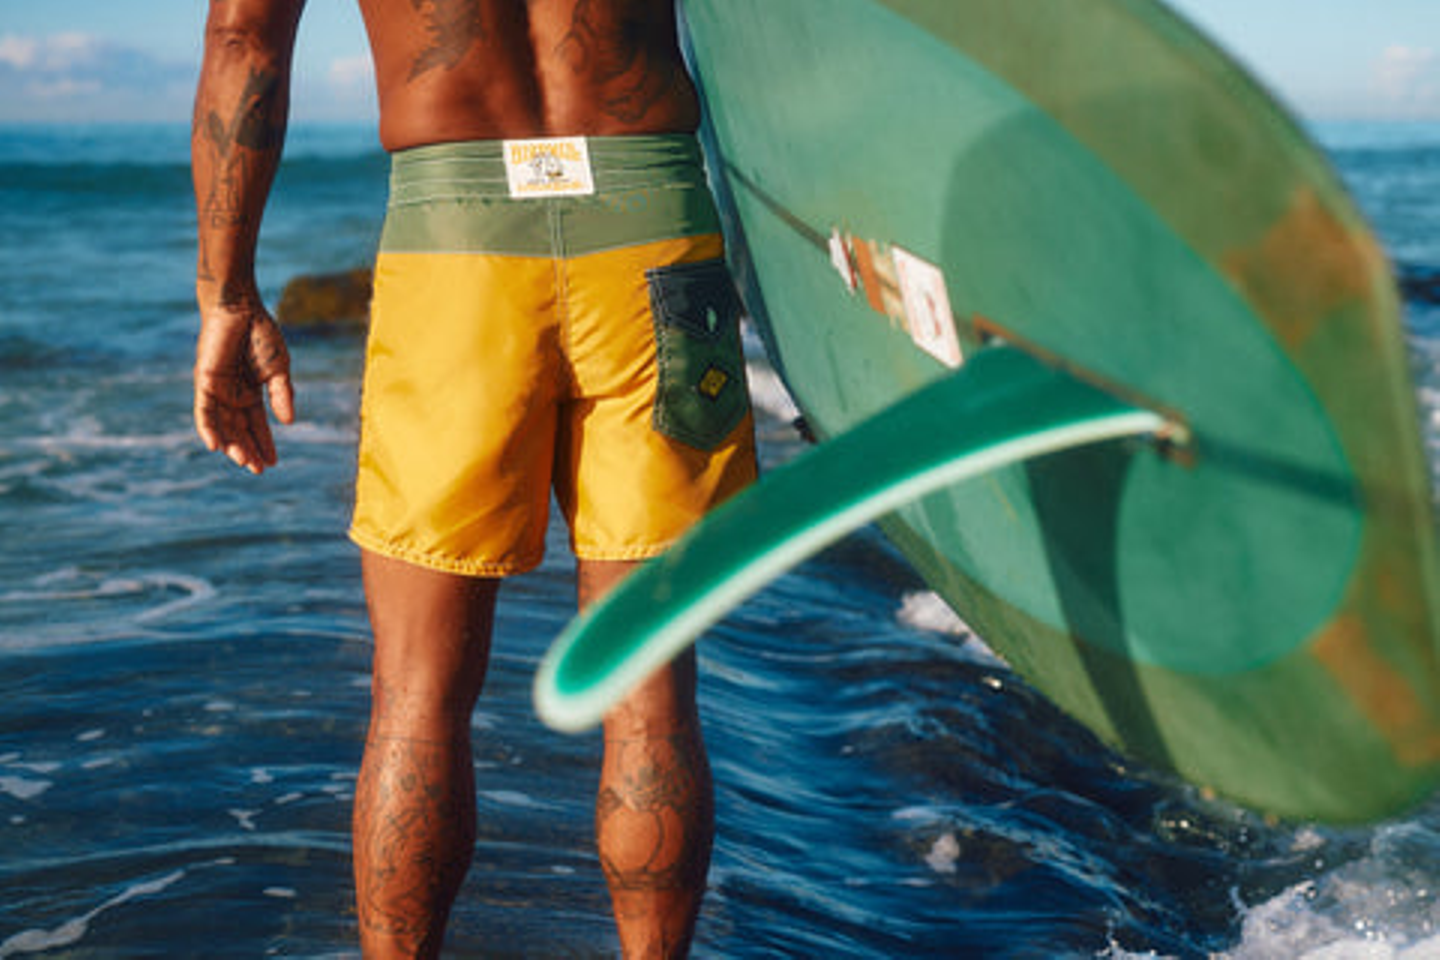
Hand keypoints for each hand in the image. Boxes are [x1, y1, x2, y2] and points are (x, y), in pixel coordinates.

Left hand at [193, 299, 294, 473]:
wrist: (240, 308)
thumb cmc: (260, 334)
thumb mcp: (278, 369)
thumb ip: (282, 394)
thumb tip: (289, 422)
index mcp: (251, 393)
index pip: (257, 426)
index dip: (264, 444)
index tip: (272, 463)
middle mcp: (231, 396)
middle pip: (239, 430)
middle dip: (248, 450)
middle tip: (257, 469)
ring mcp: (216, 390)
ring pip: (222, 426)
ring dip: (232, 445)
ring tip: (244, 462)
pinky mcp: (204, 382)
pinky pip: (203, 411)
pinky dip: (208, 429)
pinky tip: (216, 446)